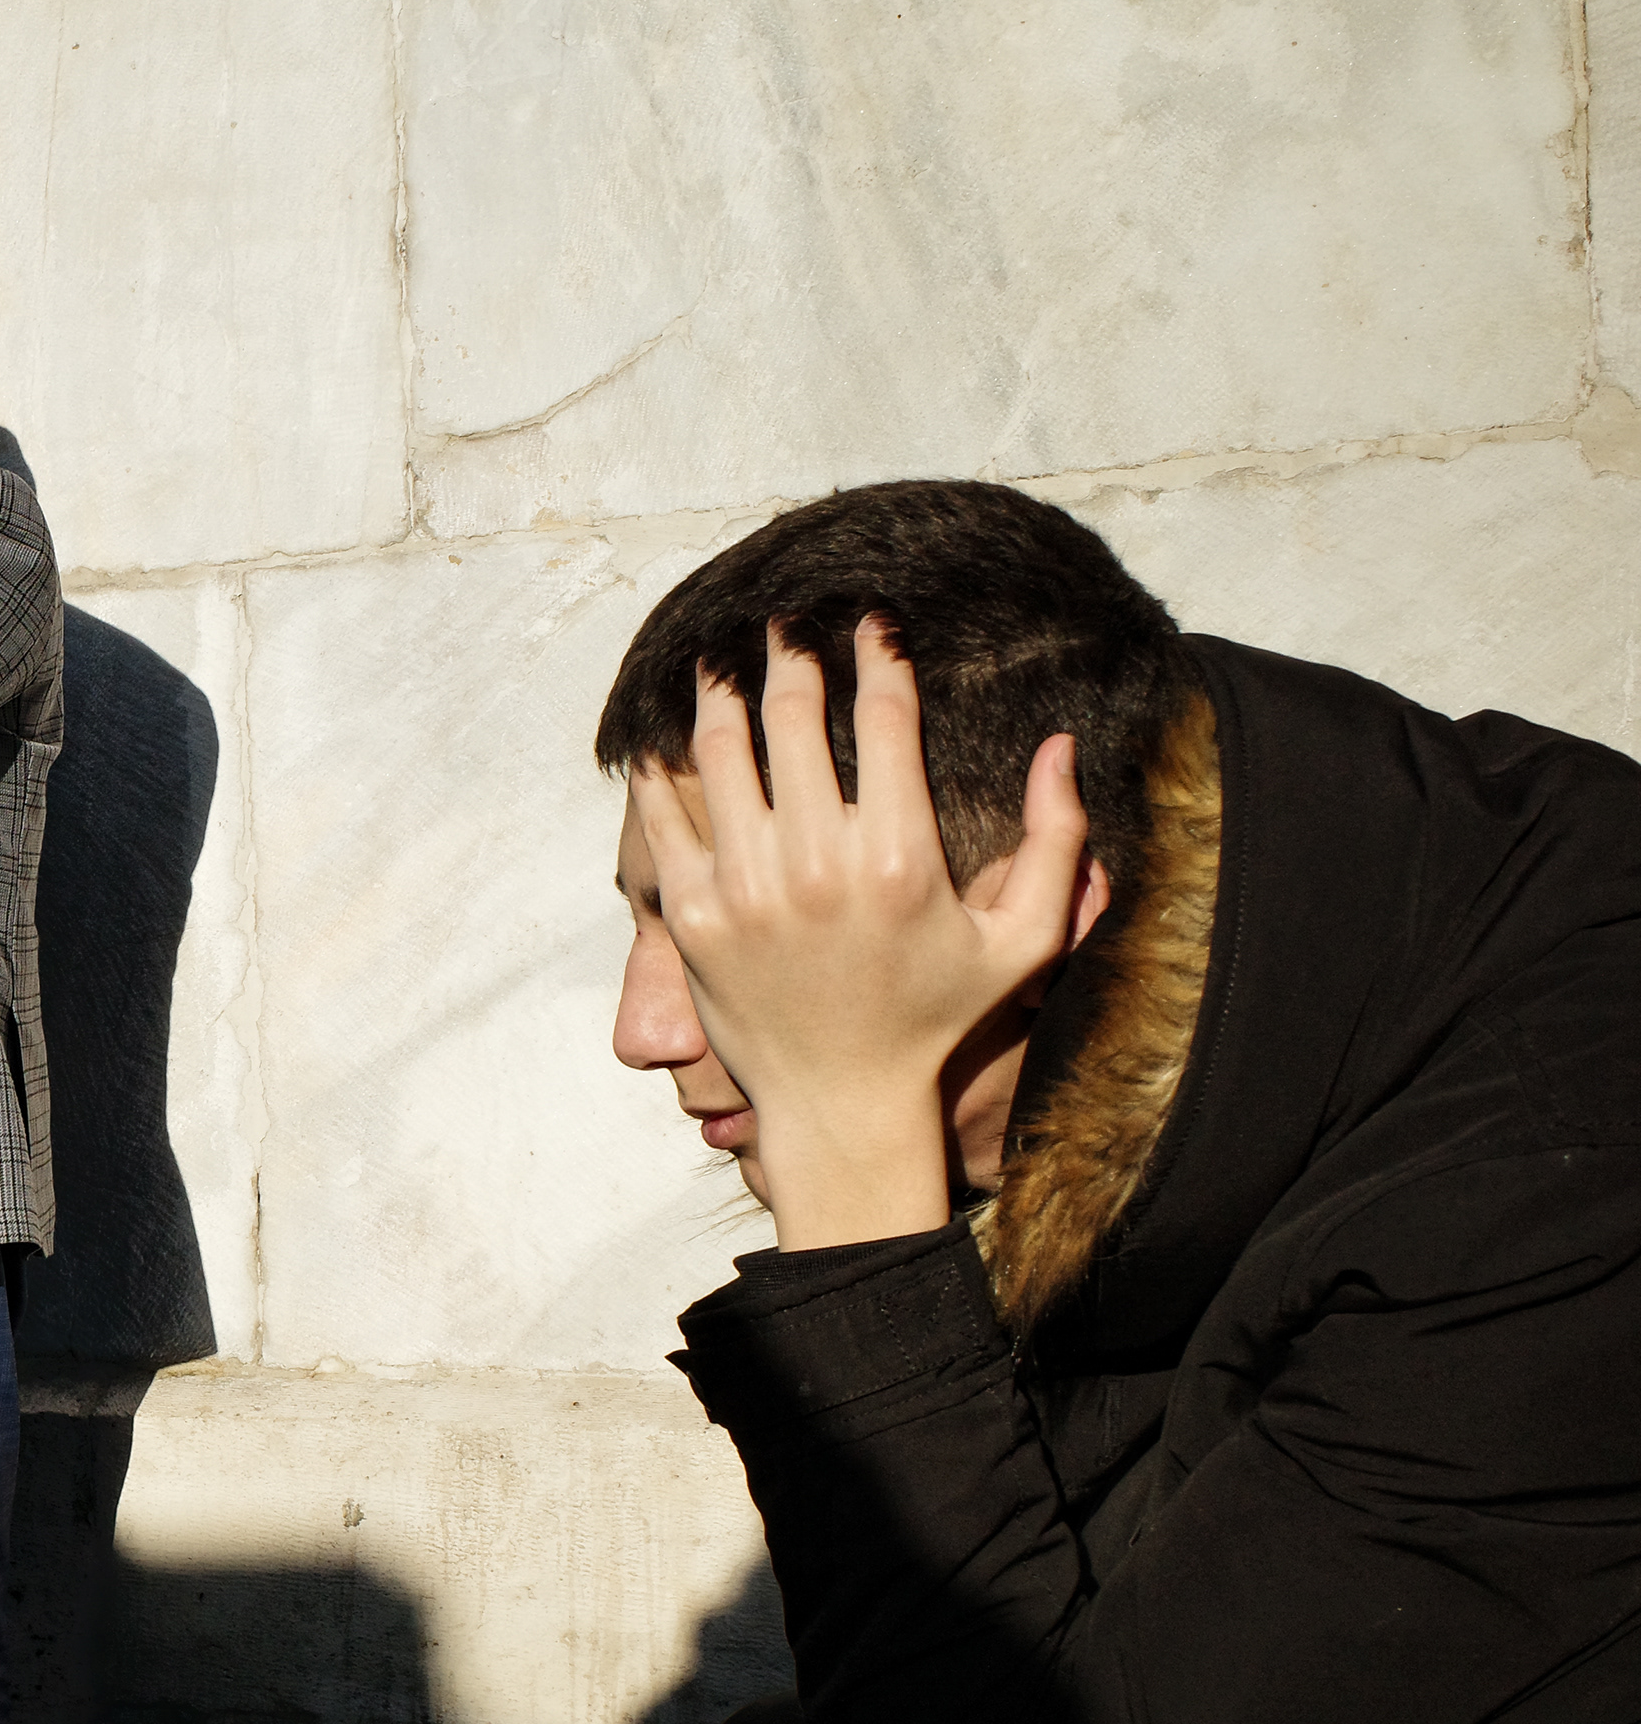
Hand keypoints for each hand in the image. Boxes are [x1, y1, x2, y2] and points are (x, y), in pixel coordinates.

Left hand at [629, 618, 1086, 1249]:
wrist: (841, 1102)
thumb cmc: (936, 1018)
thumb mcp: (1023, 941)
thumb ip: (1057, 841)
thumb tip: (1064, 746)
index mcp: (899, 856)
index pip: (884, 717)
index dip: (876, 655)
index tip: (869, 622)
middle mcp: (816, 863)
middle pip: (793, 717)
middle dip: (789, 653)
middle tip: (783, 621)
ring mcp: (744, 888)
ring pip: (720, 751)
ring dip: (719, 692)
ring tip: (718, 658)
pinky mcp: (691, 916)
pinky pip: (664, 817)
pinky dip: (659, 767)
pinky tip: (663, 733)